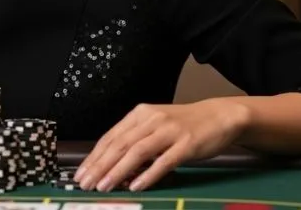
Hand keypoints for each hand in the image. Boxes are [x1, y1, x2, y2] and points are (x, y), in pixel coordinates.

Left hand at [74, 98, 250, 191]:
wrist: (218, 116)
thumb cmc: (184, 125)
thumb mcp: (155, 126)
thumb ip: (136, 141)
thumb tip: (113, 165)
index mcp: (140, 115)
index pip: (111, 136)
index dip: (94, 156)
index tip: (81, 173)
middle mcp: (151, 120)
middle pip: (120, 144)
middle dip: (100, 166)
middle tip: (85, 183)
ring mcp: (169, 131)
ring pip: (137, 152)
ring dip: (118, 171)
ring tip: (104, 186)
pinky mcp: (187, 143)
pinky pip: (164, 161)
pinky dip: (149, 174)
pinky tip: (137, 186)